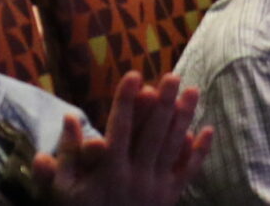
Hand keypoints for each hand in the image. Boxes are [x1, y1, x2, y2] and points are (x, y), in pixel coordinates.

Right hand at [34, 71, 209, 205]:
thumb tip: (69, 118)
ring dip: (184, 117)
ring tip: (193, 91)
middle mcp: (137, 175)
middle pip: (153, 132)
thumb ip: (65, 155)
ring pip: (174, 146)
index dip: (127, 100)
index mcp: (110, 170)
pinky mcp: (169, 198)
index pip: (121, 127)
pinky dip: (199, 152)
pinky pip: (187, 172)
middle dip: (164, 102)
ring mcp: (156, 187)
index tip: (134, 75)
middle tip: (173, 77)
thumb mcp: (62, 191)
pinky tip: (208, 131)